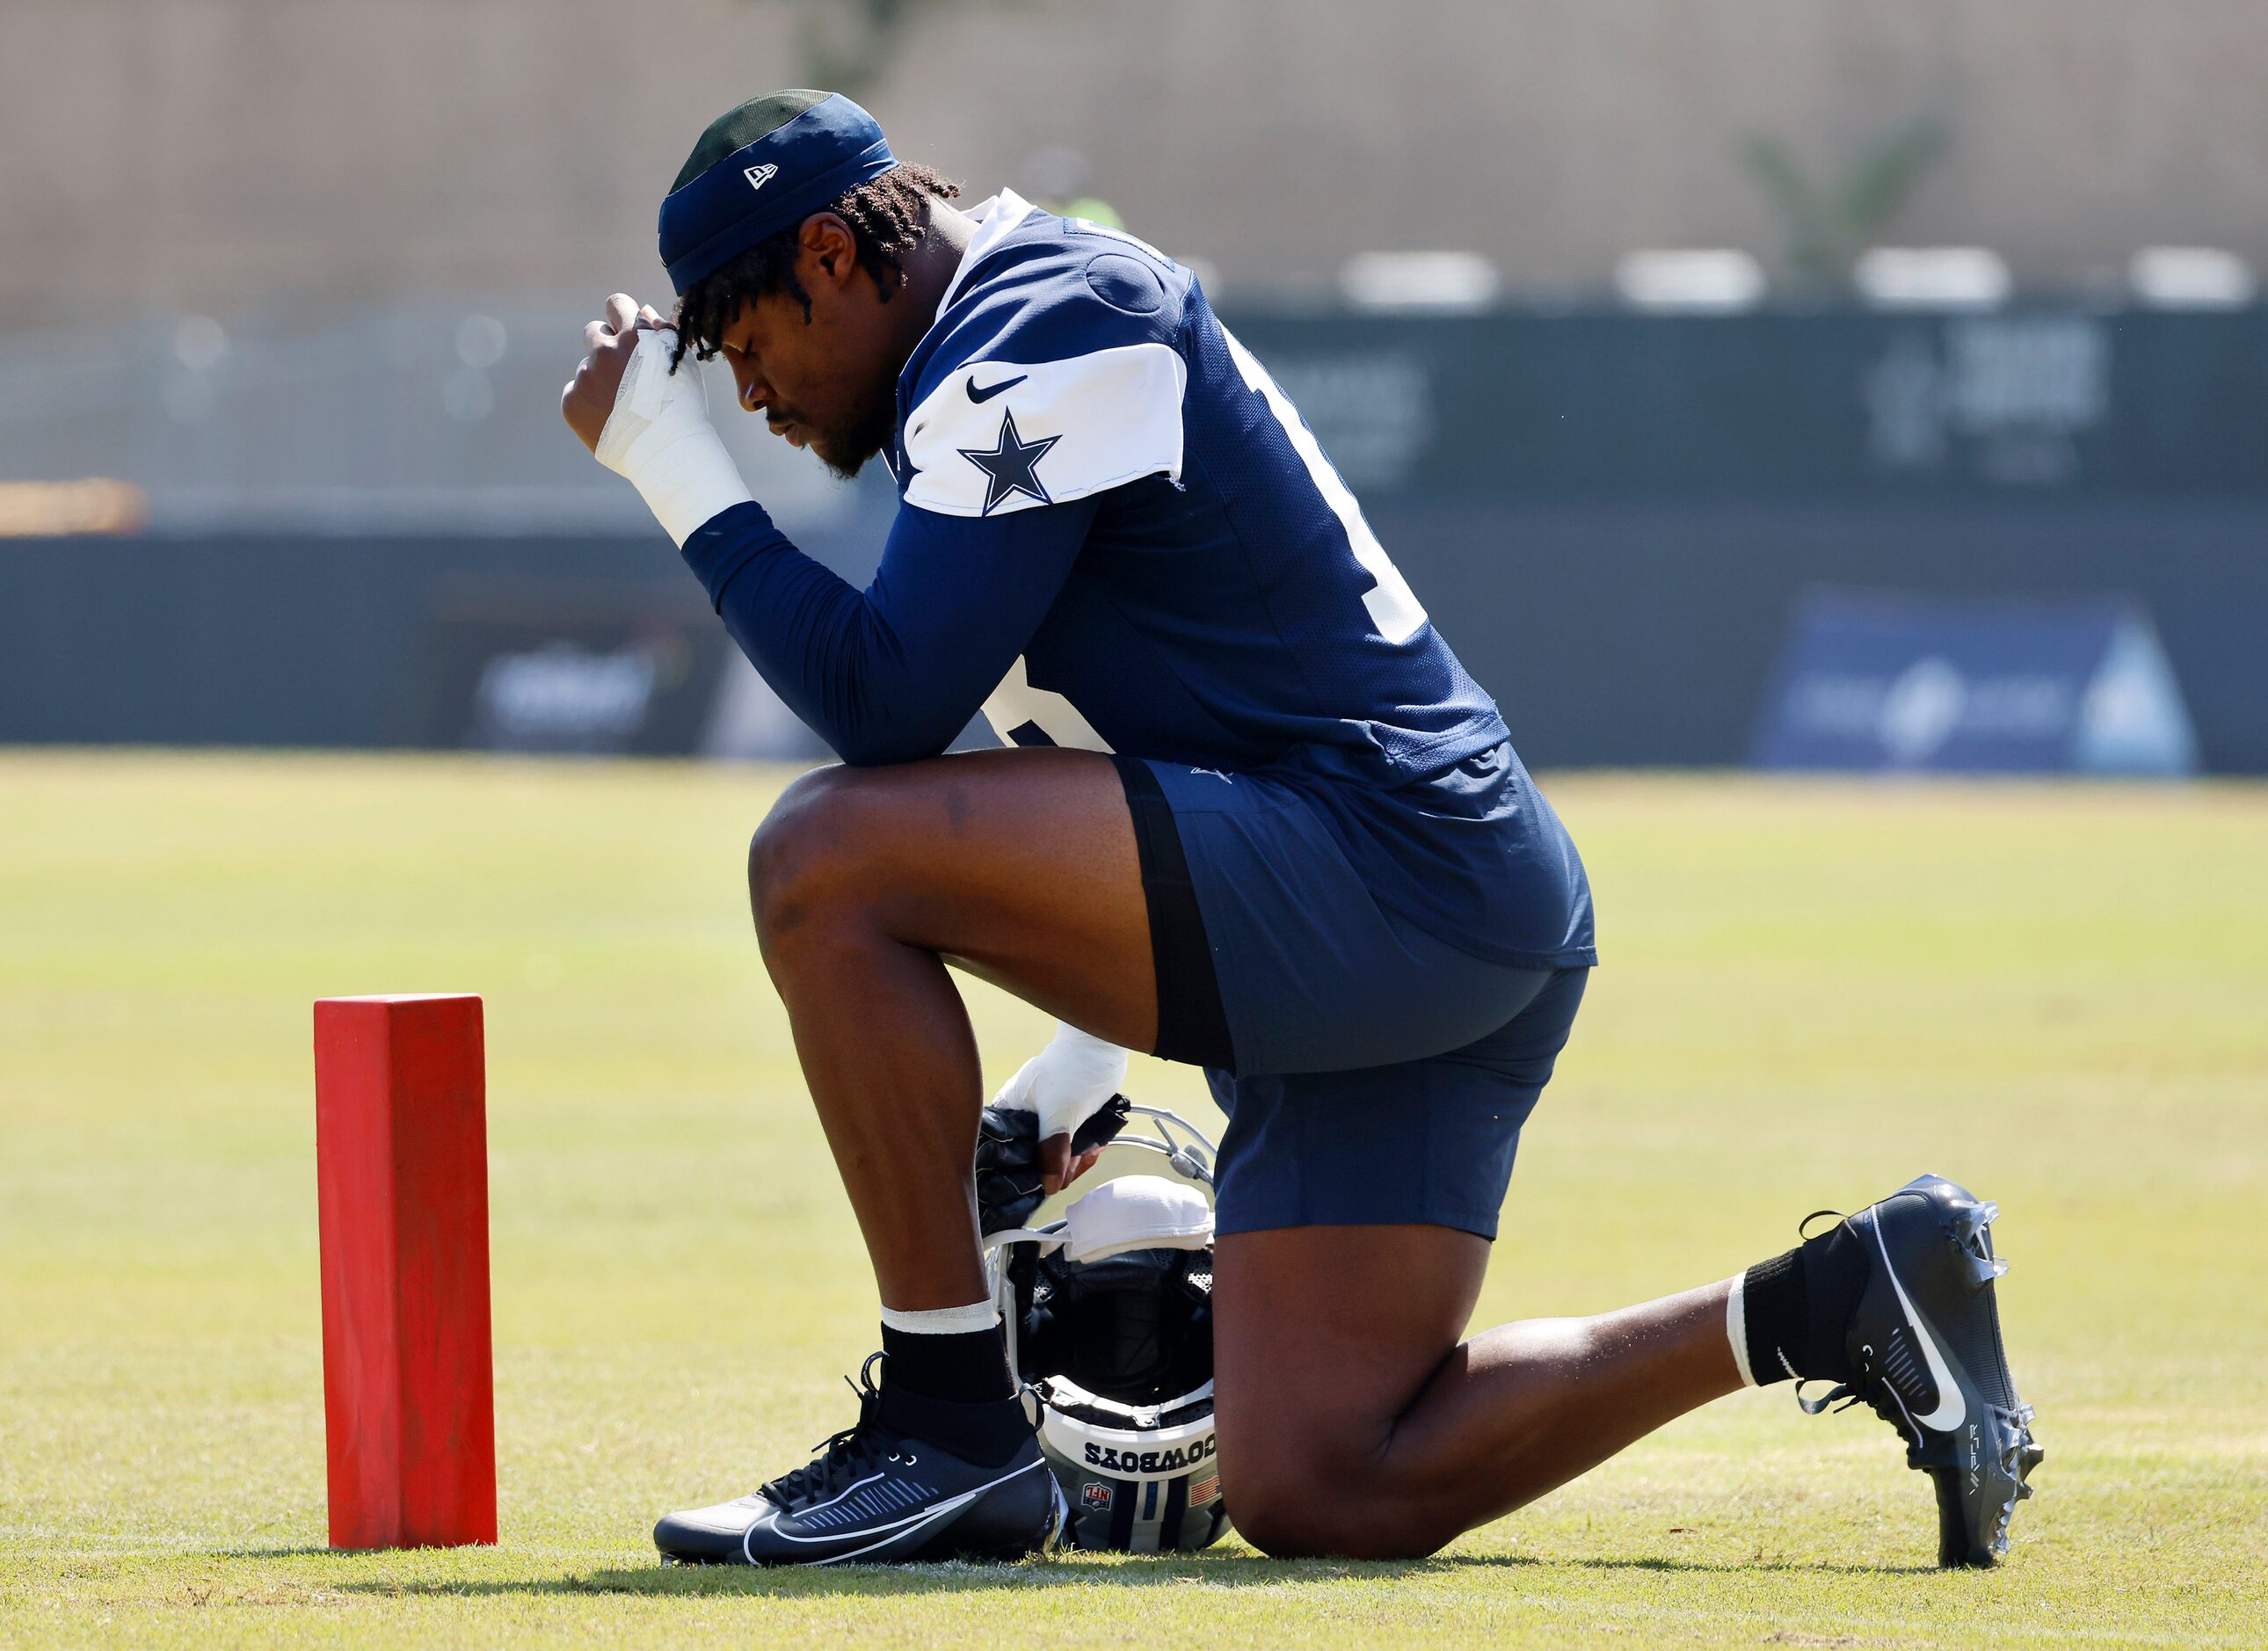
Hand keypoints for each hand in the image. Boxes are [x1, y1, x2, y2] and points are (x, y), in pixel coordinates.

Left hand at [561, 293, 668, 453]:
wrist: (668, 452)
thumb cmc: (684, 408)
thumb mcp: (682, 363)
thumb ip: (663, 332)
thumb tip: (643, 311)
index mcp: (633, 335)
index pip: (616, 303)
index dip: (621, 316)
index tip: (625, 331)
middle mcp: (604, 351)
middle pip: (594, 332)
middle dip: (607, 346)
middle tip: (625, 374)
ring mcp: (585, 377)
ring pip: (588, 369)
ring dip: (601, 380)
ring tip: (624, 407)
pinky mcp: (571, 401)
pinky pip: (576, 394)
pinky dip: (590, 404)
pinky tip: (611, 420)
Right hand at [993, 1025, 1128, 1193]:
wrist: (1103, 1044)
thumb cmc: (1075, 1069)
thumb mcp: (1061, 1112)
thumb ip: (1052, 1149)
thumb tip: (1050, 1187)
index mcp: (1008, 1112)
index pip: (1007, 1155)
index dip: (1027, 1172)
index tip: (1050, 1178)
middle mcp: (1020, 1118)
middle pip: (1034, 1159)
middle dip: (1060, 1165)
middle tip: (1081, 1159)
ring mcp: (1042, 1118)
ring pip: (1054, 1153)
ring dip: (1075, 1157)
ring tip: (1093, 1148)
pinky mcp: (1062, 1118)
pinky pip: (1068, 1144)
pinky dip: (1082, 1148)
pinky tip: (1096, 1145)